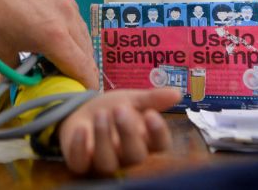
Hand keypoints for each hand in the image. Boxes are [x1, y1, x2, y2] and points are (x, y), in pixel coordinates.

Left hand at [0, 0, 98, 89]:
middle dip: (82, 67)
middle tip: (69, 78)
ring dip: (76, 46)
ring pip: (80, 29)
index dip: (87, 86)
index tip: (84, 95)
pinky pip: (69, 11)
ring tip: (61, 55)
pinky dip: (67, 26)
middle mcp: (67, 16)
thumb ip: (14, 72)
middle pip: (86, 50)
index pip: (83, 68)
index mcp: (55, 38)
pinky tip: (51, 29)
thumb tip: (11, 82)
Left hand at [57, 88, 180, 174]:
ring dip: (103, 137)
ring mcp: (103, 163)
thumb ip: (151, 99)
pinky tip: (81, 128)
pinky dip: (79, 148)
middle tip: (120, 109)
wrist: (80, 113)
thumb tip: (177, 93)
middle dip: (128, 133)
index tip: (150, 113)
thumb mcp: (130, 100)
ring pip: (107, 163)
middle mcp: (126, 157)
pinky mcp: (80, 163)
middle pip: (135, 156)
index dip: (157, 133)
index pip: (159, 145)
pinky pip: (80, 164)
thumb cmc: (111, 110)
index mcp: (144, 141)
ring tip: (101, 114)